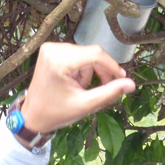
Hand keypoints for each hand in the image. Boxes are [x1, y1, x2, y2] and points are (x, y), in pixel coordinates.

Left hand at [19, 42, 135, 133]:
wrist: (33, 115)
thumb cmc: (57, 112)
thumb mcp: (85, 105)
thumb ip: (109, 93)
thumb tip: (131, 84)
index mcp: (59, 62)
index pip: (95, 54)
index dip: (112, 65)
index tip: (121, 78)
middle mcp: (53, 50)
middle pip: (91, 53)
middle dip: (100, 70)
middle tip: (103, 87)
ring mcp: (49, 48)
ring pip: (85, 53)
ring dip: (89, 70)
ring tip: (81, 88)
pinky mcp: (49, 50)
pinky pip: (75, 54)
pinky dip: (80, 67)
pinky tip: (74, 81)